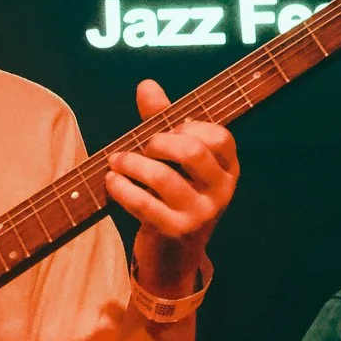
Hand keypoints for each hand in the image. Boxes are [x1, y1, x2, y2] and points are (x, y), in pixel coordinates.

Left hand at [107, 79, 239, 293]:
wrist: (173, 256)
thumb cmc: (174, 197)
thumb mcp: (177, 161)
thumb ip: (163, 121)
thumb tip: (147, 85)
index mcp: (228, 169)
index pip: (220, 136)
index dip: (189, 125)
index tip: (170, 128)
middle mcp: (221, 191)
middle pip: (192, 151)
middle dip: (159, 141)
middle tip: (142, 145)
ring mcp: (200, 214)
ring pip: (163, 177)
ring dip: (132, 163)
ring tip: (115, 161)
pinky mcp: (175, 231)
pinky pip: (143, 203)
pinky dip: (122, 188)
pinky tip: (111, 180)